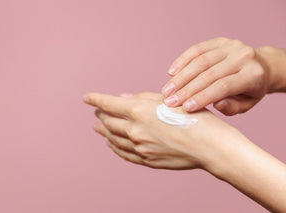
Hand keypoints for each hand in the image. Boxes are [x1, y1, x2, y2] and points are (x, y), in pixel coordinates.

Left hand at [83, 92, 246, 170]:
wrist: (209, 146)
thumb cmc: (193, 118)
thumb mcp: (169, 100)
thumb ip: (143, 98)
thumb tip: (124, 99)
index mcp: (139, 111)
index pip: (108, 104)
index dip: (95, 99)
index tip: (87, 98)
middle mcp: (135, 130)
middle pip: (109, 122)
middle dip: (100, 115)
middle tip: (96, 112)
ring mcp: (140, 147)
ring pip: (113, 138)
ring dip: (104, 131)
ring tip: (98, 127)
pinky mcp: (146, 160)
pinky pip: (124, 154)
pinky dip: (114, 147)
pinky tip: (111, 144)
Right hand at [162, 37, 271, 114]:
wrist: (260, 66)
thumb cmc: (250, 90)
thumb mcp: (246, 104)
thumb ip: (232, 107)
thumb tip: (215, 104)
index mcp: (253, 75)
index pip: (223, 86)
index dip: (203, 96)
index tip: (185, 107)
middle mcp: (244, 57)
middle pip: (209, 74)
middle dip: (186, 89)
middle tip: (169, 101)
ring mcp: (231, 46)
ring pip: (200, 61)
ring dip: (180, 77)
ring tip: (166, 90)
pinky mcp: (220, 41)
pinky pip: (197, 49)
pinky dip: (182, 60)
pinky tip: (171, 72)